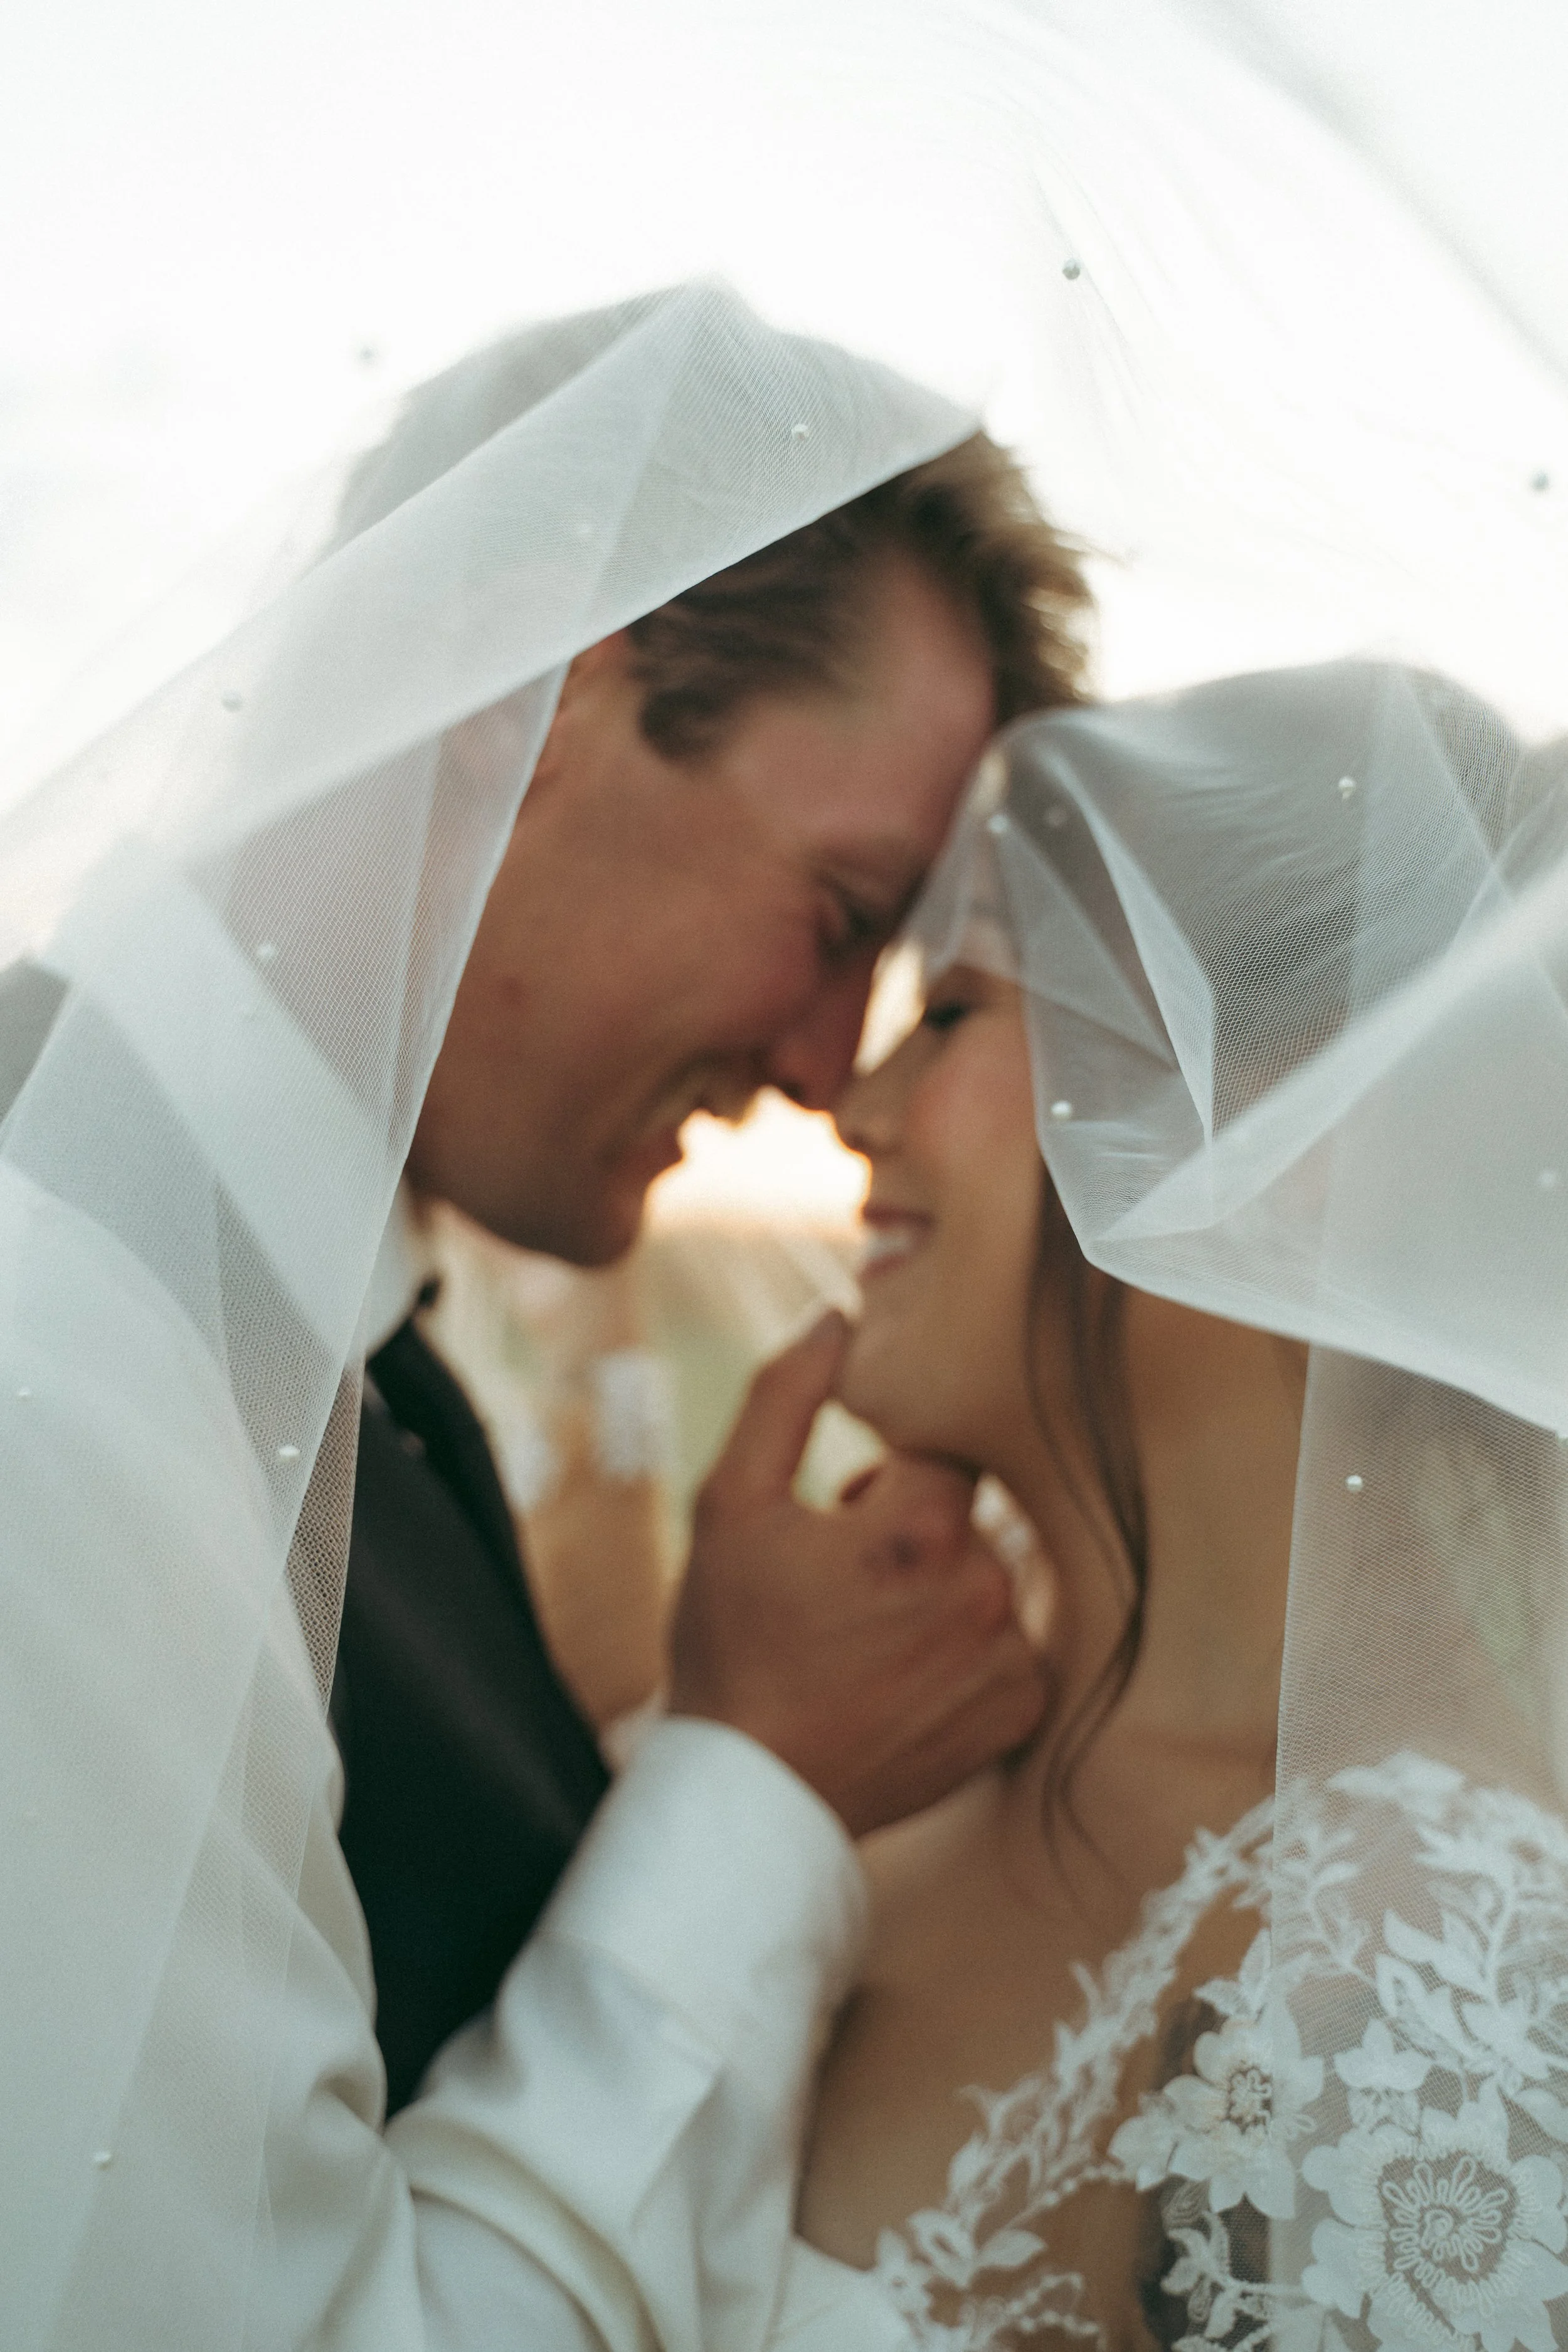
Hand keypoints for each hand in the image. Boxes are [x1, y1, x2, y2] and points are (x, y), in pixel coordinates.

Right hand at [667, 1312, 1049, 1836]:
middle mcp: (985, 1590)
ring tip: (864, 1635)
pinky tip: (899, 1676)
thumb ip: (785, 1394)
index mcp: (923, 1528)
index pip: (940, 1445)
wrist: (751, 1793)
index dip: (883, 1474)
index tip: (840, 1520)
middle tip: (838, 1584)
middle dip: (907, 1529)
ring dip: (936, 1586)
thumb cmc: (731, 1644)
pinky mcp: (1019, 1711)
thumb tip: (838, 1314)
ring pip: (985, 1573)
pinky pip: (1008, 1641)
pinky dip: (963, 1646)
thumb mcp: (730, 1505)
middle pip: (966, 1511)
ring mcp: (1009, 1658)